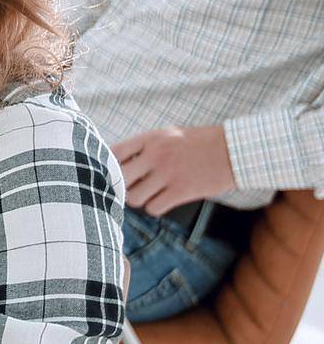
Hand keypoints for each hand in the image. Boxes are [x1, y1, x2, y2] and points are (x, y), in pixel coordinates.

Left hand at [113, 124, 234, 215]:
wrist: (237, 150)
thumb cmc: (201, 143)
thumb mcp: (170, 135)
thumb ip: (145, 147)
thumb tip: (116, 164)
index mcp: (151, 138)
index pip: (113, 153)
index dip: (107, 166)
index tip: (111, 173)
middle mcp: (156, 154)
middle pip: (119, 178)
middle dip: (120, 186)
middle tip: (128, 188)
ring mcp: (168, 173)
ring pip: (133, 198)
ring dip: (138, 199)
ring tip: (149, 194)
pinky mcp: (182, 191)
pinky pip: (153, 208)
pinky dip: (155, 208)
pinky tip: (163, 201)